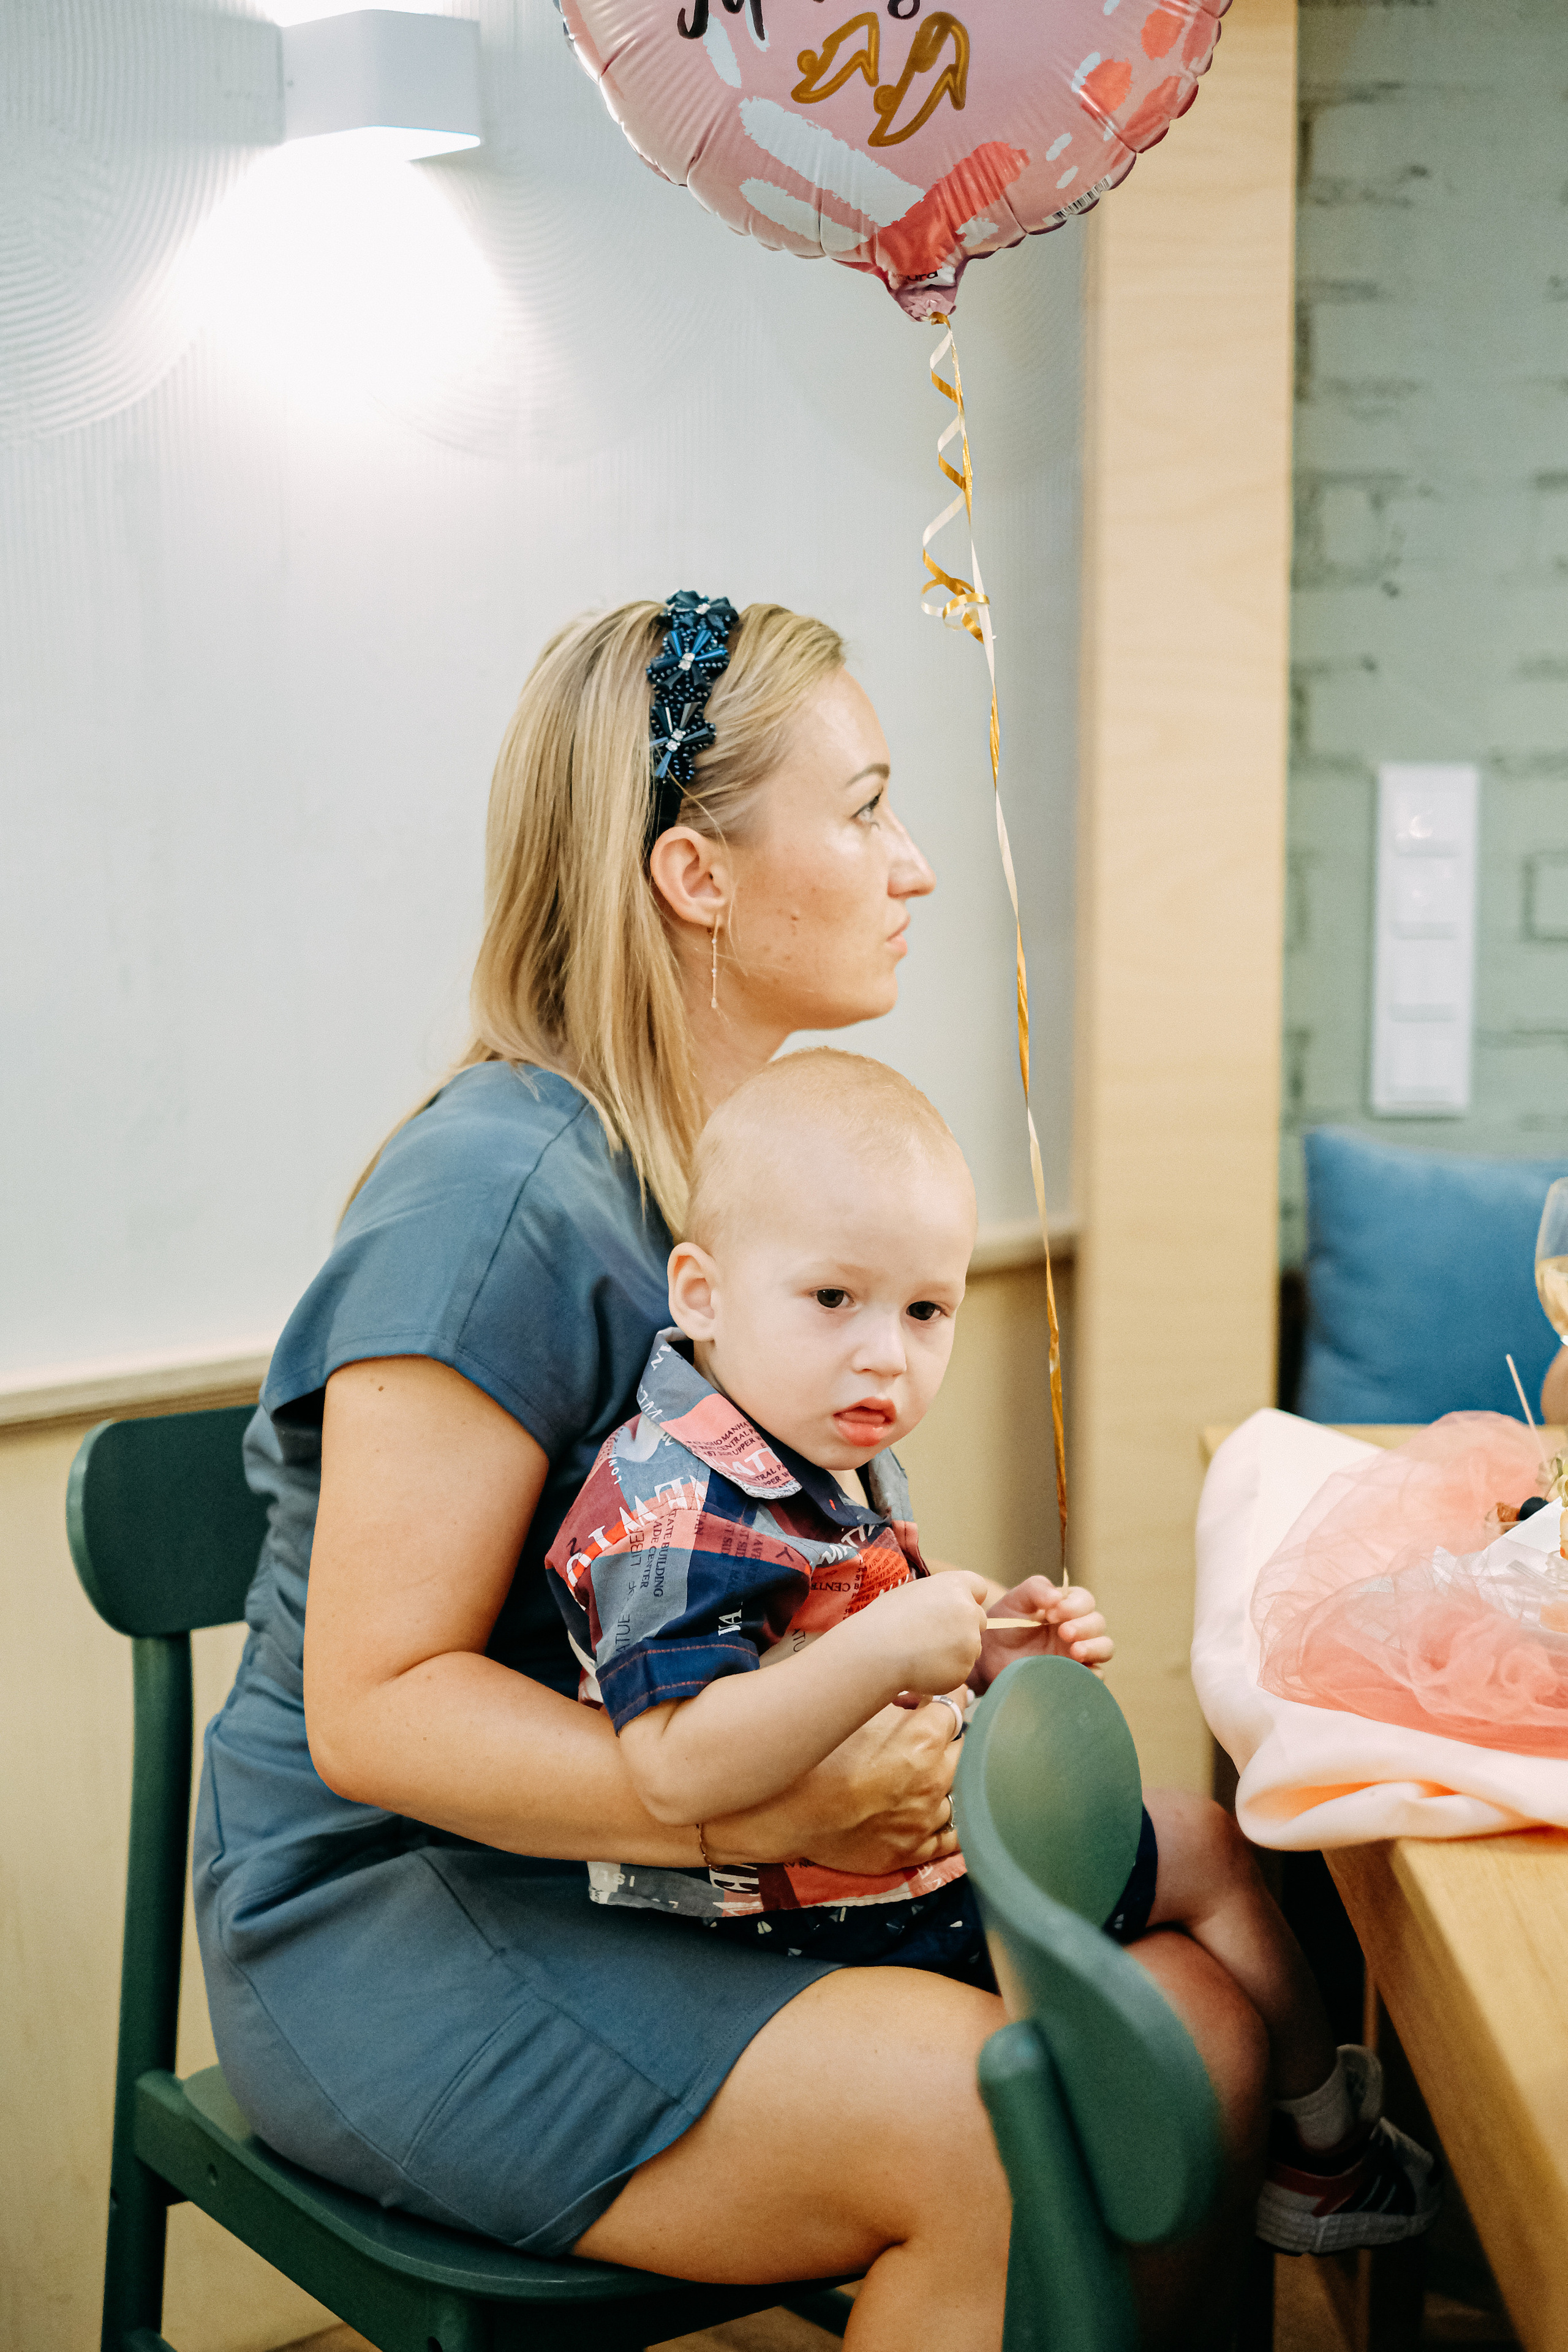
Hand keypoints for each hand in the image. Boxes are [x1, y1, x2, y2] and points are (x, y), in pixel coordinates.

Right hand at [703, 1700, 963, 1875]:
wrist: (778, 1813)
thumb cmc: (812, 1757)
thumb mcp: (856, 1712)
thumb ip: (896, 1699)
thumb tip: (917, 1687)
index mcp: (922, 1745)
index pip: (954, 1705)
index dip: (948, 1690)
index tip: (940, 1685)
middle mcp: (933, 1785)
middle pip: (966, 1748)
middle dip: (953, 1733)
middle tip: (938, 1721)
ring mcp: (924, 1823)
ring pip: (961, 1792)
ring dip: (952, 1774)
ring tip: (936, 1759)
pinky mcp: (911, 1852)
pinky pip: (950, 1837)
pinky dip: (951, 1818)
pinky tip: (943, 1802)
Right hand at [843, 1570, 990, 1696]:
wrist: (876, 1651)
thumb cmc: (886, 1619)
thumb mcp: (912, 1593)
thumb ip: (938, 1597)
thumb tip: (945, 1606)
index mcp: (954, 1586)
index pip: (979, 1587)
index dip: (970, 1598)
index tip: (957, 1609)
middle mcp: (968, 1611)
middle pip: (979, 1620)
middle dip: (964, 1628)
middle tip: (936, 1636)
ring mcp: (970, 1642)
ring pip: (971, 1648)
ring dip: (955, 1652)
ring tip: (922, 1654)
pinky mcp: (964, 1668)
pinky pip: (960, 1669)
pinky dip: (946, 1671)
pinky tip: (923, 1668)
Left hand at [973, 1577, 1112, 1693]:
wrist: (990, 1658)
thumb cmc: (1005, 1625)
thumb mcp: (1015, 1600)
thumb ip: (1035, 1589)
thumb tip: (1057, 1597)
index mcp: (1066, 1607)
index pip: (1085, 1601)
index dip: (1074, 1605)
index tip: (1051, 1613)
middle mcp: (1077, 1629)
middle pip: (1098, 1623)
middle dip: (1085, 1626)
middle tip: (1063, 1632)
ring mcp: (1078, 1653)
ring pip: (1105, 1648)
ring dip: (1095, 1647)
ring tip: (1075, 1652)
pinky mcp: (1074, 1675)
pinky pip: (1096, 1676)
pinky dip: (1093, 1674)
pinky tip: (1078, 1672)